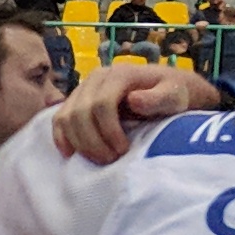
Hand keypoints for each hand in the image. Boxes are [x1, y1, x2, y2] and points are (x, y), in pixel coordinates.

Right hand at [49, 61, 209, 163]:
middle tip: (110, 160)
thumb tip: (132, 99)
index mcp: (119, 75)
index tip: (123, 150)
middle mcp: (96, 78)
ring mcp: (83, 89)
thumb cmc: (173, 95)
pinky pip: (59, 119)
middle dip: (93, 141)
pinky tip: (70, 153)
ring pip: (66, 117)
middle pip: (80, 113)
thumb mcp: (175, 95)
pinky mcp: (76, 101)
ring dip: (79, 143)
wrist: (167, 90)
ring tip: (99, 158)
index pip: (101, 104)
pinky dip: (61, 137)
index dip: (108, 132)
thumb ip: (159, 98)